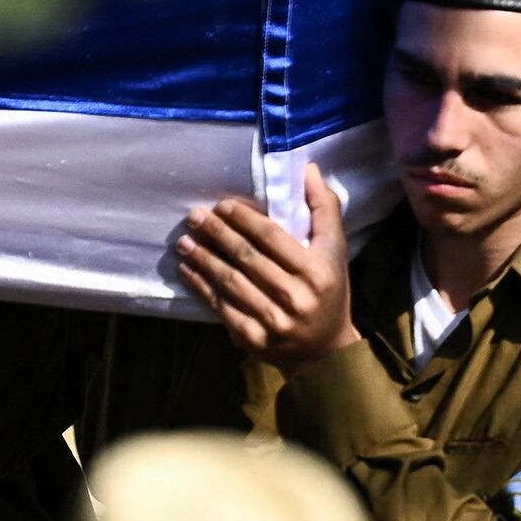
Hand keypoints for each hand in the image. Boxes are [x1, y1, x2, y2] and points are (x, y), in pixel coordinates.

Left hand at [170, 165, 356, 368]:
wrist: (325, 351)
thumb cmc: (329, 292)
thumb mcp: (335, 250)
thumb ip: (324, 208)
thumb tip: (309, 169)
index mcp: (316, 271)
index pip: (272, 238)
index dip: (244, 219)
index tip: (222, 205)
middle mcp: (294, 296)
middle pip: (247, 258)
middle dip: (217, 234)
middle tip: (195, 217)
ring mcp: (273, 321)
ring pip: (230, 282)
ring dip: (204, 259)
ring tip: (185, 241)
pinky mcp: (254, 339)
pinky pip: (222, 307)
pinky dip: (201, 287)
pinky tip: (188, 270)